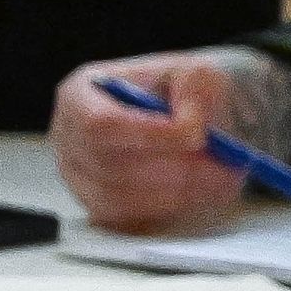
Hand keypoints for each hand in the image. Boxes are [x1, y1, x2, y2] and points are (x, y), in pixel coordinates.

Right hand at [55, 55, 254, 234]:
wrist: (185, 117)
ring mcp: (78, 176)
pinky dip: (169, 207)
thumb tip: (189, 127)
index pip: (100, 123)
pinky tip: (194, 189)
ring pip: (121, 197)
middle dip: (173, 169)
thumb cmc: (180, 92)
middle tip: (222, 165)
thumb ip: (194, 89)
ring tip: (217, 176)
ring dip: (178, 192)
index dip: (149, 134)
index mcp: (81, 93)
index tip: (198, 136)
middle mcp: (68, 137)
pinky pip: (130, 219)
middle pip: (110, 165)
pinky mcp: (98, 206)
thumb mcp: (194, 71)